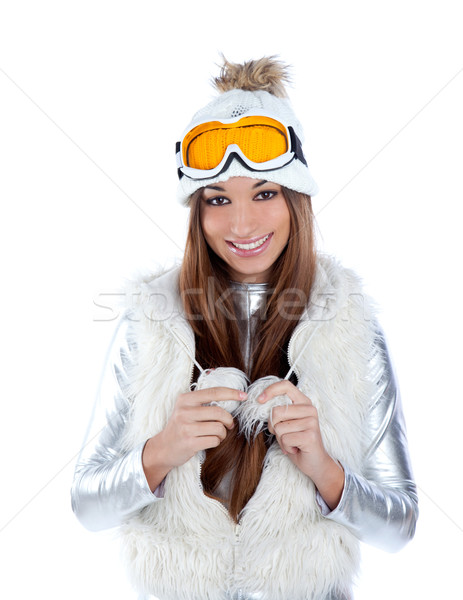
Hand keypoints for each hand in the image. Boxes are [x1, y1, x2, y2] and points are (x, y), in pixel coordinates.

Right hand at [142, 387, 245, 489]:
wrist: (163, 448)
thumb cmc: (181, 426)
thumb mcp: (186, 408)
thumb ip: (204, 401)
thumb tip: (231, 394)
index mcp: (185, 399)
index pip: (213, 392)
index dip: (231, 393)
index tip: (243, 396)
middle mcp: (184, 412)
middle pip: (218, 412)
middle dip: (228, 419)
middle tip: (229, 424)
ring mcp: (186, 428)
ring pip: (218, 428)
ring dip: (223, 433)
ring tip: (217, 434)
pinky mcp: (189, 443)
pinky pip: (214, 440)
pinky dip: (217, 441)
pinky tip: (209, 441)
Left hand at [258, 380, 343, 509]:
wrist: (316, 463)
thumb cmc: (298, 442)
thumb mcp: (288, 422)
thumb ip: (280, 411)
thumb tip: (262, 401)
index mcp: (303, 402)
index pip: (286, 386)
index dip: (270, 390)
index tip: (260, 400)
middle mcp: (309, 409)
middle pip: (276, 411)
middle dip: (273, 427)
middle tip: (283, 435)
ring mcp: (311, 422)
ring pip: (279, 427)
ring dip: (280, 439)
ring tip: (291, 442)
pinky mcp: (310, 436)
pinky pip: (285, 439)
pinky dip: (285, 447)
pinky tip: (295, 448)